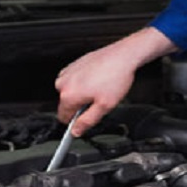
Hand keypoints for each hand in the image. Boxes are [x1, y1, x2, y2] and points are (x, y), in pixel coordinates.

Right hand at [55, 26, 177, 135]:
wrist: (123, 56)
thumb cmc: (116, 77)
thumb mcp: (104, 107)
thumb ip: (87, 121)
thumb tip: (76, 131)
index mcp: (69, 94)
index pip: (63, 117)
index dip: (74, 122)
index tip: (83, 121)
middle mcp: (64, 82)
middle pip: (66, 104)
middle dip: (80, 106)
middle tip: (98, 101)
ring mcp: (68, 71)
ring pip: (70, 92)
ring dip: (82, 94)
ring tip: (99, 88)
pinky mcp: (74, 64)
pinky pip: (74, 81)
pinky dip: (83, 82)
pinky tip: (97, 80)